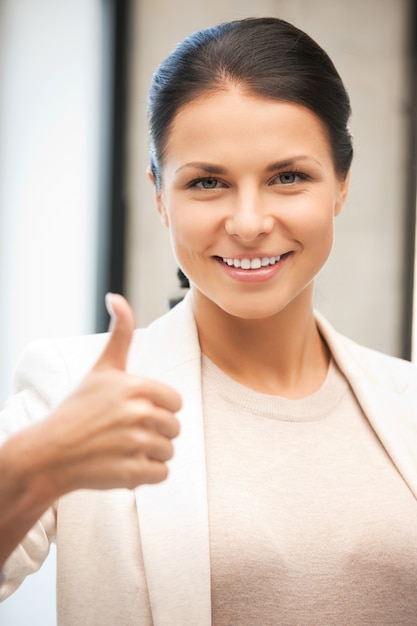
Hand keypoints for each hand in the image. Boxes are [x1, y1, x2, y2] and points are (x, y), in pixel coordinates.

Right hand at [14, 294, 181, 499]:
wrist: (48, 453)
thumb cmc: (77, 409)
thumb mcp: (101, 368)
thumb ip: (119, 333)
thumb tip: (116, 296)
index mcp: (136, 386)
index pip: (176, 402)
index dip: (158, 409)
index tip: (133, 412)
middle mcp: (138, 413)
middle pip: (174, 428)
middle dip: (154, 433)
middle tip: (124, 433)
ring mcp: (135, 444)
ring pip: (169, 452)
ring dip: (150, 454)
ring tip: (122, 449)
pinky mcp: (132, 473)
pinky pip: (162, 474)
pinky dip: (146, 475)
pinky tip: (122, 466)